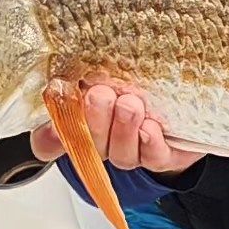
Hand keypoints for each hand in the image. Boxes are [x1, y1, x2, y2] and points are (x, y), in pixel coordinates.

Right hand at [30, 85, 205, 176]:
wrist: (180, 105)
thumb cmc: (135, 84)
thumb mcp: (107, 71)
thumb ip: (84, 73)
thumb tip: (64, 72)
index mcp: (80, 123)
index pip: (50, 139)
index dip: (48, 135)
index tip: (52, 118)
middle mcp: (102, 143)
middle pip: (88, 144)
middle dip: (93, 119)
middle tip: (99, 95)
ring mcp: (131, 152)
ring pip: (120, 152)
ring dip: (123, 128)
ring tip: (130, 104)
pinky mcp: (161, 156)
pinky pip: (153, 157)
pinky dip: (150, 143)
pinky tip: (150, 128)